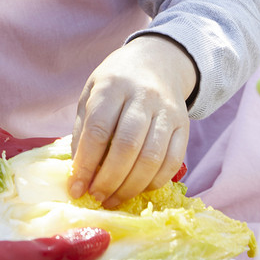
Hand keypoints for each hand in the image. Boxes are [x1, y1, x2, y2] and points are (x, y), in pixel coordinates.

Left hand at [70, 34, 196, 206]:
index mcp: (113, 85)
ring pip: (152, 158)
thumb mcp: (91, 93)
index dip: (86, 163)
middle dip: (108, 180)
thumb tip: (80, 172)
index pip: (98, 129)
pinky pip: (172, 161)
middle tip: (96, 197)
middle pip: (127, 146)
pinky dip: (154, 182)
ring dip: (130, 187)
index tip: (76, 187)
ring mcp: (167, 110)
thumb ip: (83, 129)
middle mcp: (143, 96)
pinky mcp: (184, 125)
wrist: (158, 60)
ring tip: (113, 199)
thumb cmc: (116, 82)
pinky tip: (137, 189)